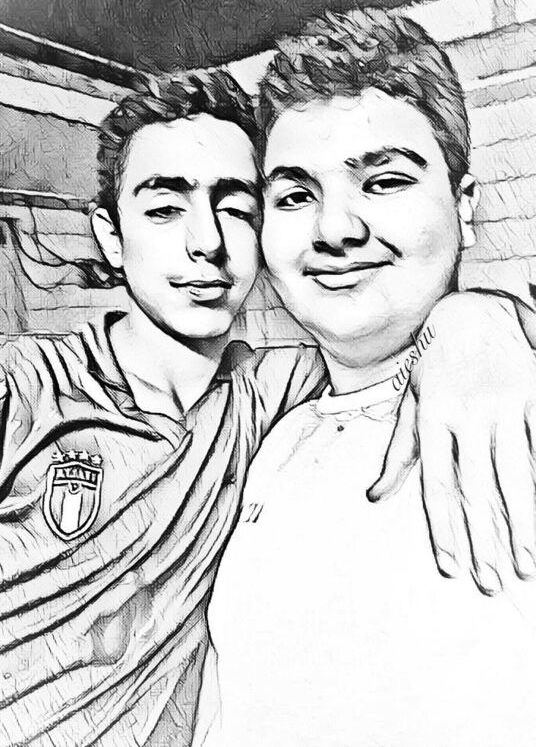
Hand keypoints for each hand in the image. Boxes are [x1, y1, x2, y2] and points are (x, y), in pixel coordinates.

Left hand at [368, 291, 535, 594]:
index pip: (436, 486)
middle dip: (484, 542)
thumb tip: (374, 496)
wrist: (473, 311)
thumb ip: (396, 452)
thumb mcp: (408, 400)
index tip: (449, 568)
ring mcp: (505, 408)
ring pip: (516, 477)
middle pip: (477, 490)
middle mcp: (468, 416)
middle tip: (491, 583)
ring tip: (525, 565)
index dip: (442, 530)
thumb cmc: (433, 361)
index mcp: (433, 418)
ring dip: (521, 525)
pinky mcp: (534, 398)